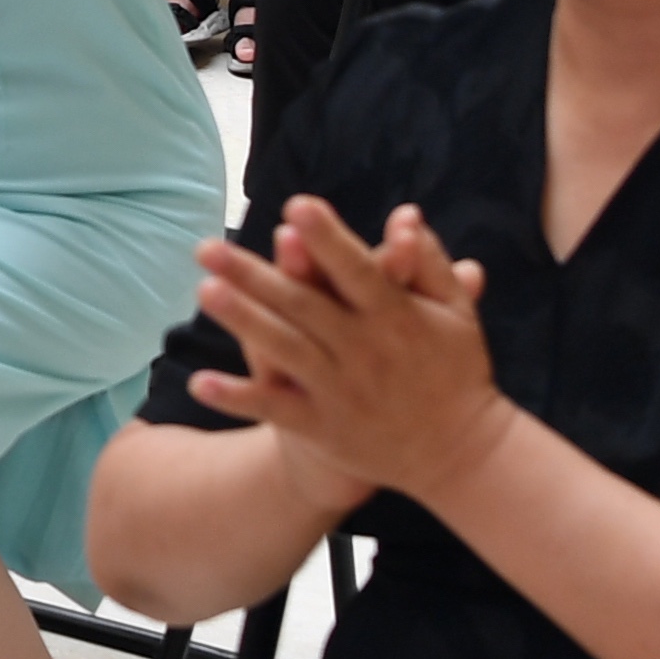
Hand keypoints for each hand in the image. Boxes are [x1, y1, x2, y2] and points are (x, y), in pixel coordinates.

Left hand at [181, 197, 505, 505]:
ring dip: (243, 321)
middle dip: (256, 276)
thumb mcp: (454, 313)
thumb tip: (406, 213)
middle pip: (305, 306)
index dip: (328, 239)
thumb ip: (426, 262)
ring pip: (286, 350)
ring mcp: (342, 391)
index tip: (296, 205)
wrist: (459, 453)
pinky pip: (277, 410)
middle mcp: (366, 351)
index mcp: (398, 317)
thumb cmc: (455, 369)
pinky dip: (239, 398)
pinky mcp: (326, 427)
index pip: (358, 271)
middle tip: (208, 248)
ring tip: (205, 291)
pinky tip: (200, 383)